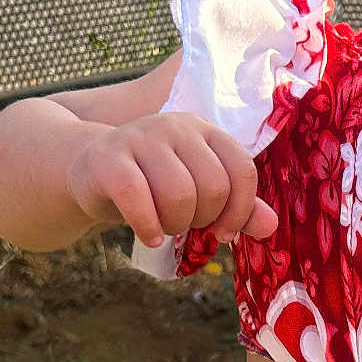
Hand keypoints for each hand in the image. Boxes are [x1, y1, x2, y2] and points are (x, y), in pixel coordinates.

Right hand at [66, 112, 278, 248]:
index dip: (240, 211)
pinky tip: (148, 235)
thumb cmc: (153, 184)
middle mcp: (176, 126)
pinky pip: (137, 197)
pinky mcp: (109, 156)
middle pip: (213, 187)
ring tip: (163, 226)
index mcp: (205, 131)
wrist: (90, 169)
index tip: (223, 232)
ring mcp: (141, 136)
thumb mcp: (198, 193)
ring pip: (180, 194)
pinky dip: (147, 226)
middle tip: (183, 223)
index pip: (242, 170)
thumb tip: (271, 227)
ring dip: (175, 225)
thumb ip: (236, 207)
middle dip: (202, 220)